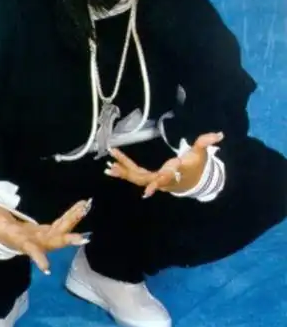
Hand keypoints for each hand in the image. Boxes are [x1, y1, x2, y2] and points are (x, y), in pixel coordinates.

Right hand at [0, 191, 91, 273]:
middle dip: (67, 239)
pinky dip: (73, 216)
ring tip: (86, 207)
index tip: (47, 268)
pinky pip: (63, 224)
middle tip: (82, 238)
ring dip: (74, 221)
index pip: (29, 250)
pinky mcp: (49, 231)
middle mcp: (35, 241)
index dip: (38, 258)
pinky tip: (83, 206)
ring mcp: (44, 237)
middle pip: (53, 242)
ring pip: (62, 232)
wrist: (4, 232)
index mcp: (20, 239)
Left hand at [105, 132, 223, 197]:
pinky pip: (135, 176)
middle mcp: (161, 179)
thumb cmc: (196, 165)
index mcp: (173, 173)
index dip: (156, 185)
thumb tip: (219, 134)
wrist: (194, 181)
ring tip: (109, 166)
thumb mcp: (201, 153)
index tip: (147, 192)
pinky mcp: (150, 178)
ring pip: (136, 178)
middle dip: (128, 171)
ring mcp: (154, 180)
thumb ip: (206, 142)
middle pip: (143, 178)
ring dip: (122, 172)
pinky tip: (112, 168)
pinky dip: (124, 172)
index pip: (164, 178)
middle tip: (113, 162)